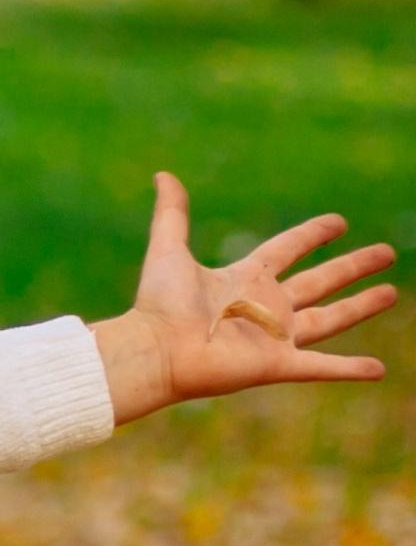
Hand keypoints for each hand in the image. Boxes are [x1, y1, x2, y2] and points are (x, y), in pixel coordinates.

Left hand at [91, 172, 397, 424]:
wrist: (154, 351)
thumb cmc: (158, 305)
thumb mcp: (169, 251)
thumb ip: (171, 214)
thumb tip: (162, 175)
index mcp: (243, 278)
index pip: (287, 250)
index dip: (312, 235)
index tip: (338, 223)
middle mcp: (265, 307)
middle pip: (319, 281)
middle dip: (352, 267)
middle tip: (387, 252)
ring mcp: (274, 337)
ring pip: (330, 319)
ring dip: (360, 307)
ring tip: (391, 293)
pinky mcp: (278, 364)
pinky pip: (322, 367)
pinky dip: (350, 368)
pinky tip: (379, 370)